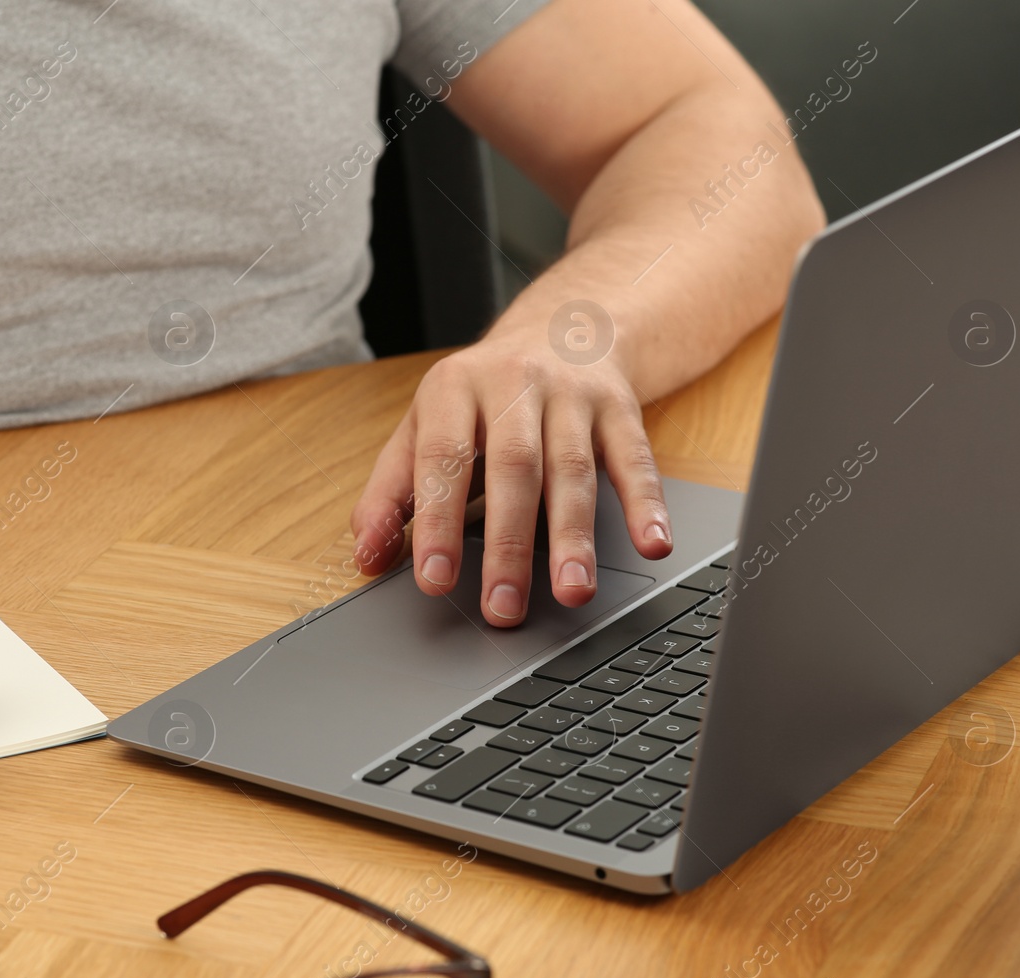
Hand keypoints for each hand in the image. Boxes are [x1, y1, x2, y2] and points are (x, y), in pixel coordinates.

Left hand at [350, 337, 672, 626]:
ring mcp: (571, 394)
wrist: (562, 327)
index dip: (437, 521)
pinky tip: (652, 542)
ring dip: (574, 536)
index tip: (436, 579)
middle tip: (504, 607)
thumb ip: (390, 494)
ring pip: (574, 469)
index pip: (442, 459)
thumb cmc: (480, 397)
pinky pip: (635, 457)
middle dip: (508, 544)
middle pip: (513, 468)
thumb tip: (367, 557)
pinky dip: (646, 502)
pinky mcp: (619, 407)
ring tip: (573, 589)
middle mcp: (512, 384)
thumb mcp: (422, 428)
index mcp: (452, 389)